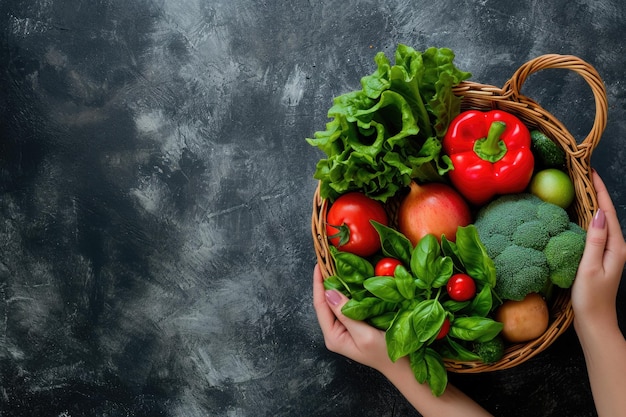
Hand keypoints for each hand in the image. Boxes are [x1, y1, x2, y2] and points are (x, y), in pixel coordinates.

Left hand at [312, 264, 393, 371]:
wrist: (402, 366)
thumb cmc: (385, 354)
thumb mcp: (364, 334)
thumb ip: (346, 314)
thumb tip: (329, 292)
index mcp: (333, 336)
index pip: (320, 305)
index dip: (318, 283)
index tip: (318, 264)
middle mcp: (335, 331)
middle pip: (325, 302)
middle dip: (325, 281)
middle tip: (327, 260)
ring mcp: (344, 328)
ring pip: (335, 301)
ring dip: (335, 284)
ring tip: (335, 265)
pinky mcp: (354, 325)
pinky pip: (346, 304)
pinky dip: (347, 290)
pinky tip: (350, 279)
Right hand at [572, 171, 625, 328]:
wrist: (594, 323)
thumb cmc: (591, 298)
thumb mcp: (590, 267)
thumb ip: (596, 240)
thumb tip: (599, 214)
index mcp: (616, 247)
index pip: (608, 212)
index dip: (599, 191)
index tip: (590, 172)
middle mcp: (615, 247)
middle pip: (606, 213)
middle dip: (596, 192)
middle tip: (582, 174)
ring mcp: (608, 252)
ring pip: (600, 221)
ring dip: (591, 204)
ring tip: (580, 188)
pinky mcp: (599, 257)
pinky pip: (594, 231)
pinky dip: (586, 218)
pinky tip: (576, 215)